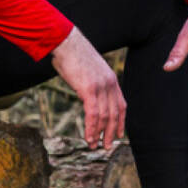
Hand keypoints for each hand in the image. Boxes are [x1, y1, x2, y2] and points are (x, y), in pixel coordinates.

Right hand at [52, 27, 125, 148]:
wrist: (65, 42)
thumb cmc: (72, 54)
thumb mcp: (89, 70)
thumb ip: (92, 83)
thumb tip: (87, 93)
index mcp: (111, 79)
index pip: (121, 105)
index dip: (121, 121)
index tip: (119, 134)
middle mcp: (110, 84)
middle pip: (115, 114)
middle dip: (111, 132)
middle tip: (107, 146)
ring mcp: (101, 87)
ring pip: (104, 117)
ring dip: (100, 134)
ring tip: (95, 146)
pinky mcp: (89, 90)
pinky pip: (93, 114)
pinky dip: (91, 128)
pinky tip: (89, 138)